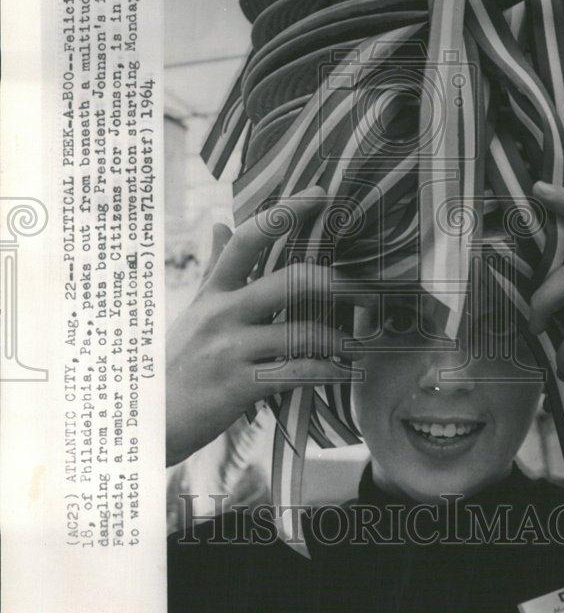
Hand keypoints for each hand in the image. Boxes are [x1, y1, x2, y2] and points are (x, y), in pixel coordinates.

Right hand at [166, 187, 363, 465]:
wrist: (145, 419)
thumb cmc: (174, 362)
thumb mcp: (193, 309)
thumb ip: (214, 267)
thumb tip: (220, 223)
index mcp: (215, 291)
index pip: (250, 240)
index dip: (286, 213)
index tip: (321, 194)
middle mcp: (223, 313)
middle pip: (290, 283)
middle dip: (337, 284)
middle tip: (368, 292)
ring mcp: (230, 349)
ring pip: (301, 332)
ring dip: (339, 340)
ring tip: (358, 346)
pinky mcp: (238, 386)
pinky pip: (295, 372)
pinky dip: (326, 372)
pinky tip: (342, 373)